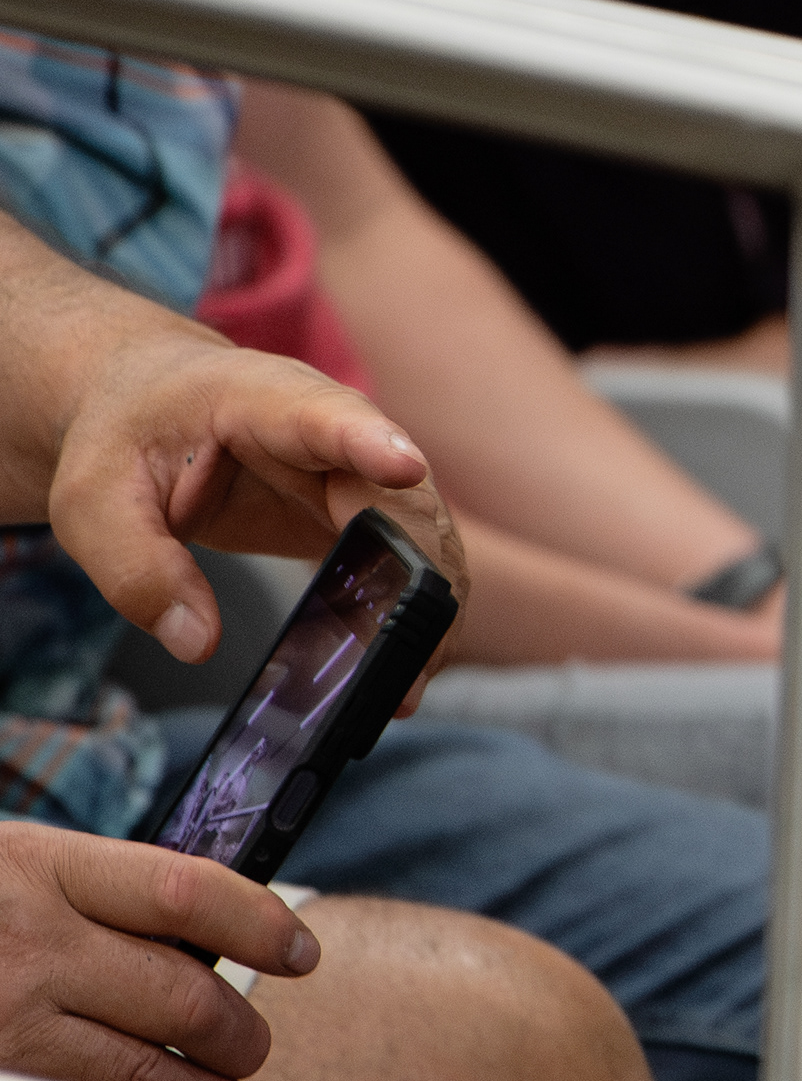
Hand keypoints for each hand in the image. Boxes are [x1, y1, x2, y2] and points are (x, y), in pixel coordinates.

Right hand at [0, 822, 321, 1080]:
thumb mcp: (13, 867)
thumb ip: (102, 895)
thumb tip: (217, 936)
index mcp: (40, 870)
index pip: (189, 894)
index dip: (261, 927)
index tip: (298, 952)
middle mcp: (27, 946)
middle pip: (186, 999)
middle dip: (241, 1034)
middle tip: (251, 1046)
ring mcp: (4, 1024)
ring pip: (148, 1076)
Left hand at [44, 320, 460, 682]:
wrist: (151, 407)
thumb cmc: (126, 439)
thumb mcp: (93, 500)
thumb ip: (137, 567)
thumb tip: (196, 643)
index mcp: (261, 400)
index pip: (324, 415)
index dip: (368, 441)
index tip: (403, 467)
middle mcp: (335, 431)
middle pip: (400, 496)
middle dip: (417, 570)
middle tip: (411, 648)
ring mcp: (358, 476)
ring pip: (424, 538)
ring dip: (429, 608)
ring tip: (409, 680)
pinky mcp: (363, 518)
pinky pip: (407, 565)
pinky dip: (410, 617)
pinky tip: (402, 670)